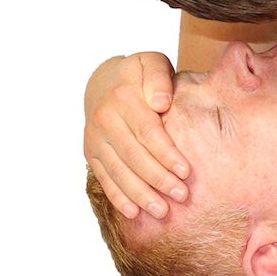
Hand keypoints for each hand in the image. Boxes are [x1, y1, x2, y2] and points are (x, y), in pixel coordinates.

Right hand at [84, 52, 188, 218]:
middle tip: (182, 196)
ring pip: (119, 171)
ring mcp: (95, 138)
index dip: (167, 154)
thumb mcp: (151, 62)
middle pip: (134, 156)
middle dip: (159, 180)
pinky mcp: (90, 152)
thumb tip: (161, 102)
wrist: (104, 80)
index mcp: (123, 98)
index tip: (186, 172)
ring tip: (162, 211)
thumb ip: (159, 78)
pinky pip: (104, 178)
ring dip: (140, 194)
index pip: (148, 132)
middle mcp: (105, 120)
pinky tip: (134, 212)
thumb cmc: (139, 73)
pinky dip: (118, 197)